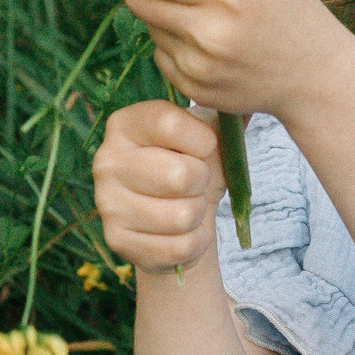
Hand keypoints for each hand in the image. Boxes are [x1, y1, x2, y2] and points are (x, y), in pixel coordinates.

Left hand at [81, 0, 350, 119]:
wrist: (316, 78)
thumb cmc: (291, 10)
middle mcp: (212, 30)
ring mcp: (201, 65)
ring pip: (147, 24)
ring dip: (162, 13)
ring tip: (209, 18)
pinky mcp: (194, 89)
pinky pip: (158, 54)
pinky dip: (173, 43)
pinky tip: (211, 46)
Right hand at [91, 99, 226, 270]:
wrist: (178, 221)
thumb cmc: (193, 169)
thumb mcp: (208, 139)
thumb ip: (224, 120)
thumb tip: (248, 107)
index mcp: (125, 124)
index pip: (171, 124)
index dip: (203, 141)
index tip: (204, 148)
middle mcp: (106, 160)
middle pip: (179, 175)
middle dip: (202, 182)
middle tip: (195, 183)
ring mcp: (107, 203)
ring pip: (182, 215)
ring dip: (198, 214)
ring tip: (188, 206)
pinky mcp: (117, 241)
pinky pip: (179, 247)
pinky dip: (193, 242)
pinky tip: (181, 232)